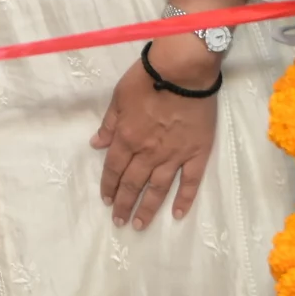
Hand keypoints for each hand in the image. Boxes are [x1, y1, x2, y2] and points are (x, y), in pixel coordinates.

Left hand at [91, 35, 220, 228]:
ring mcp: (174, 155)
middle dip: (123, 204)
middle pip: (133, 183)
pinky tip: (177, 215)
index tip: (105, 201)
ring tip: (140, 224)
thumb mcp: (119, 97)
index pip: (113, 168)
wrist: (184, 71)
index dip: (108, 186)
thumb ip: (109, 124)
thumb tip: (96, 144)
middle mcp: (148, 152)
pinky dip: (184, 199)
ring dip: (147, 208)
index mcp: (127, 138)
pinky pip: (190, 182)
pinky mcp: (197, 153)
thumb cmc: (148, 79)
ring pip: (158, 188)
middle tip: (119, 221)